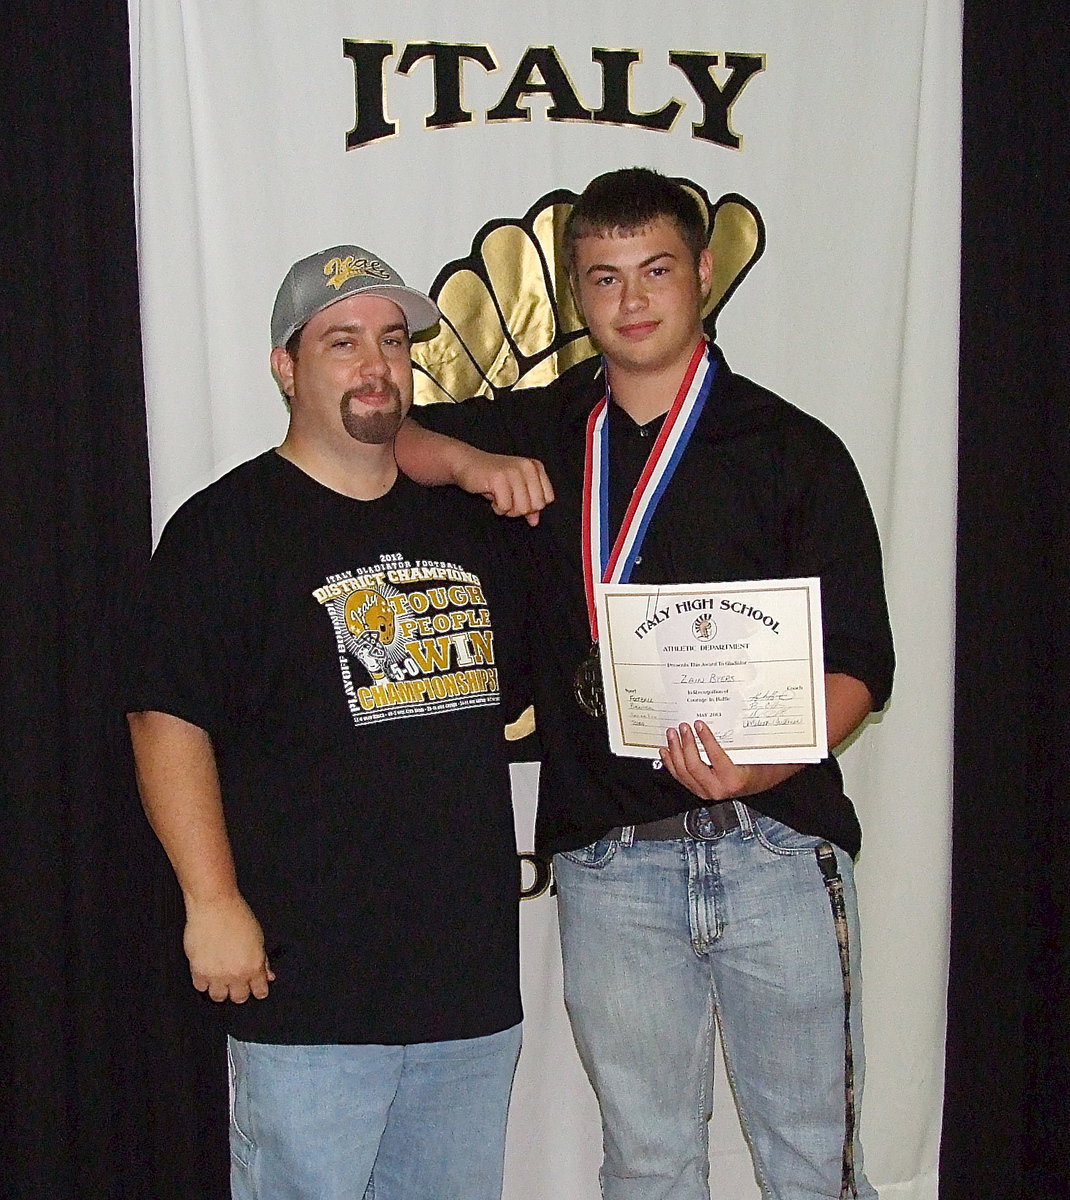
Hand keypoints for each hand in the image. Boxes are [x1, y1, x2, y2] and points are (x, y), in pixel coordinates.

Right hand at [183, 893, 273, 1003]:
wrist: (214, 904)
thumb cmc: (237, 915)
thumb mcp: (258, 937)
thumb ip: (263, 960)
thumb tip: (267, 975)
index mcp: (253, 965)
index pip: (260, 992)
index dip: (259, 989)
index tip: (256, 987)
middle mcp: (235, 973)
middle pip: (239, 998)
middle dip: (240, 991)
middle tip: (238, 981)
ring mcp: (216, 974)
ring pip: (218, 997)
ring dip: (221, 989)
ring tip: (222, 978)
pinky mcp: (198, 970)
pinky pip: (200, 987)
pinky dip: (204, 982)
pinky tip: (208, 972)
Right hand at [456, 448, 553, 525]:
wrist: (466, 463)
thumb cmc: (492, 478)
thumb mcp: (515, 490)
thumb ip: (528, 504)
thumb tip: (535, 522)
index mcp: (535, 467)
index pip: (547, 498)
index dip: (532, 505)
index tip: (517, 498)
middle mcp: (528, 467)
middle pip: (537, 505)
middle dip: (520, 509)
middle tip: (507, 499)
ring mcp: (514, 471)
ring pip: (522, 508)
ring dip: (508, 510)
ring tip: (498, 497)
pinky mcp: (499, 478)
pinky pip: (505, 507)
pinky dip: (497, 508)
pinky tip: (491, 496)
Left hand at [659, 721, 801, 800]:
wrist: (760, 782)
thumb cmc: (760, 767)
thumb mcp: (754, 753)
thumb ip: (739, 740)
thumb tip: (725, 719)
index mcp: (733, 780)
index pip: (715, 757)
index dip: (706, 739)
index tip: (699, 724)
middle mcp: (717, 789)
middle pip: (693, 766)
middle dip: (686, 744)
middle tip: (683, 727)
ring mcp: (706, 791)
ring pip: (683, 773)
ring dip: (675, 751)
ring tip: (672, 734)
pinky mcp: (699, 789)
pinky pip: (680, 777)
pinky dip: (671, 763)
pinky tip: (666, 751)